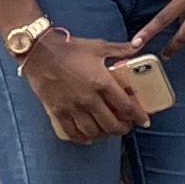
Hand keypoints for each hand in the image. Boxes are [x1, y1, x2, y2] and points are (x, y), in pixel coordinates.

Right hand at [22, 33, 154, 141]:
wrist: (40, 52)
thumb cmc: (70, 48)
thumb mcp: (98, 46)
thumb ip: (121, 49)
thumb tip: (139, 45)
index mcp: (102, 82)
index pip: (125, 106)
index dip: (138, 116)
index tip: (144, 121)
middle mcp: (89, 99)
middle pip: (111, 123)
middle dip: (122, 128)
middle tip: (126, 127)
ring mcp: (72, 107)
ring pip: (93, 131)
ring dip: (104, 134)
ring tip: (109, 131)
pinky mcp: (58, 112)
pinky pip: (72, 132)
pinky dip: (82, 138)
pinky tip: (89, 138)